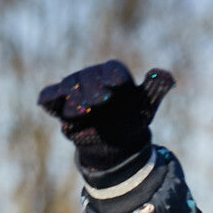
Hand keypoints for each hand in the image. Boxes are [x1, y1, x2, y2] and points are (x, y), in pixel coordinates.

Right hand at [37, 60, 173, 173]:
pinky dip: (48, 98)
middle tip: (99, 102)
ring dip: (73, 99)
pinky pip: (50, 97)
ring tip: (80, 111)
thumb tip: (168, 75)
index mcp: (113, 73)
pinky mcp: (60, 102)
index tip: (116, 85)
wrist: (115, 140)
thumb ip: (155, 89)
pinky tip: (44, 101)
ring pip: (70, 88)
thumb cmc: (132, 118)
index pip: (112, 71)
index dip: (113, 77)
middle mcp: (91, 76)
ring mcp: (74, 88)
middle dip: (93, 90)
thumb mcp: (145, 106)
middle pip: (89, 79)